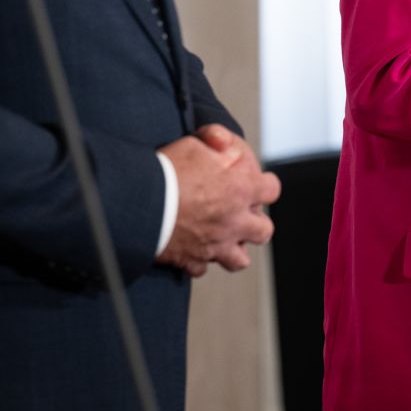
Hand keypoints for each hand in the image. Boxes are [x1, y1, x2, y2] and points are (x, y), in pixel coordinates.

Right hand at [157, 126, 279, 276]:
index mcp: (240, 190)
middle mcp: (234, 222)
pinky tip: (190, 248)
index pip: (271, 189)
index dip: (264, 185)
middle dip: (255, 223)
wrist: (140, 204)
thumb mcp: (194, 144)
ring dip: (233, 249)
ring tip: (221, 238)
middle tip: (240, 214)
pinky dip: (198, 260)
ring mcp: (215, 245)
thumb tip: (224, 143)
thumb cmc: (168, 173)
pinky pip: (201, 267)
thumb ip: (216, 143)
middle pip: (263, 231)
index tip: (254, 183)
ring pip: (239, 260)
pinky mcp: (192, 260)